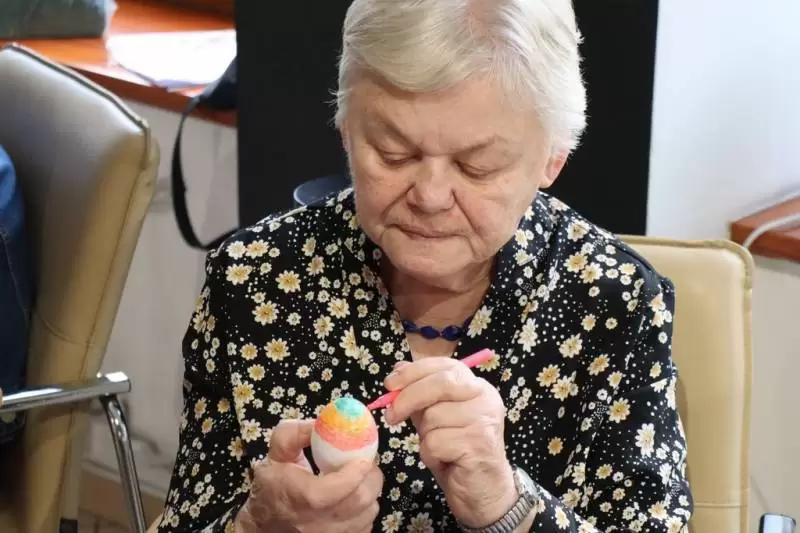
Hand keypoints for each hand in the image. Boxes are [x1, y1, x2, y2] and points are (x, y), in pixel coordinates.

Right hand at [235, 419, 382, 532]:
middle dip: (370, 477)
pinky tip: (352, 499)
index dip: (357, 470)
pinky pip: (365, 526)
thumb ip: (294, 433)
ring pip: (368, 514)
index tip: (363, 456)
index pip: (340, 487)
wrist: (264, 526)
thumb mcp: (276, 453)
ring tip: (358, 480)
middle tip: (366, 463)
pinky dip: (365, 510)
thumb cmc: (272, 487)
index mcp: (304, 497)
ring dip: (369, 493)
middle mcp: (320, 523)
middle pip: (361, 500)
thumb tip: (321, 422)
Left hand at [384, 358, 517, 528]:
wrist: (484, 491)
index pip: (445, 365)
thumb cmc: (457, 452)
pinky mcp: (478, 444)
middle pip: (439, 384)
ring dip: (425, 436)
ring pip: (434, 417)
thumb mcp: (437, 417)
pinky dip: (430, 454)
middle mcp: (485, 398)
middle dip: (408, 398)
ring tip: (438, 447)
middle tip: (391, 416)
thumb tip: (397, 369)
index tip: (390, 384)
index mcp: (477, 386)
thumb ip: (421, 394)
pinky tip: (444, 460)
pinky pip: (435, 442)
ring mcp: (484, 420)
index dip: (414, 372)